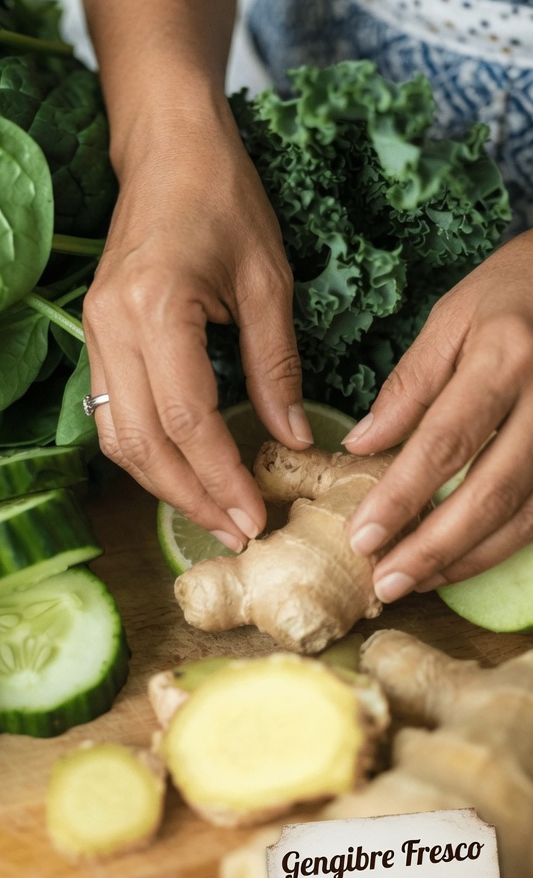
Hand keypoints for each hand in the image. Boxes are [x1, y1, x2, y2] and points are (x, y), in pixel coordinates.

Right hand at [82, 103, 312, 550]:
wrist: (166, 150)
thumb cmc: (223, 199)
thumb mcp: (268, 279)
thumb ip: (276, 363)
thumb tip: (290, 438)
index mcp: (156, 308)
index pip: (187, 420)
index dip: (221, 476)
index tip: (255, 517)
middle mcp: (111, 327)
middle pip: (142, 442)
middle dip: (190, 496)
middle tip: (236, 531)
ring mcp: (93, 331)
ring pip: (116, 436)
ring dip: (162, 484)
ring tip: (211, 512)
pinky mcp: (94, 334)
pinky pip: (111, 412)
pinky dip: (144, 452)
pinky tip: (181, 470)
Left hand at [343, 231, 532, 600]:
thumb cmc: (509, 294)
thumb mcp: (451, 320)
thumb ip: (409, 386)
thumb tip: (361, 446)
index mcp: (505, 357)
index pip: (445, 441)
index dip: (402, 496)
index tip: (363, 537)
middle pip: (490, 492)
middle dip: (434, 547)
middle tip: (385, 583)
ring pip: (523, 514)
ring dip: (467, 556)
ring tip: (414, 580)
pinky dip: (501, 544)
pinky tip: (460, 559)